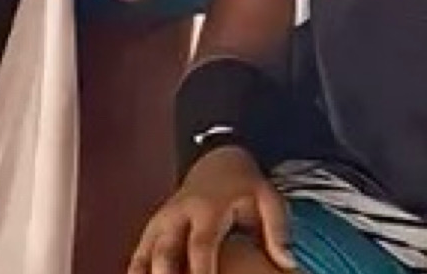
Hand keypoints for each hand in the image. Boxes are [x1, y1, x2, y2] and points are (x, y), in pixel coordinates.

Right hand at [132, 145, 293, 273]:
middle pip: (165, 253)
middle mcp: (178, 215)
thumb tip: (289, 264)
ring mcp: (160, 223)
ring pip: (144, 256)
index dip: (200, 271)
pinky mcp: (151, 231)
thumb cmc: (246, 187)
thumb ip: (278, 231)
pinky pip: (137, 257)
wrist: (218, 162)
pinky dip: (137, 273)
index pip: (200, 245)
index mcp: (208, 209)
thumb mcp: (269, 199)